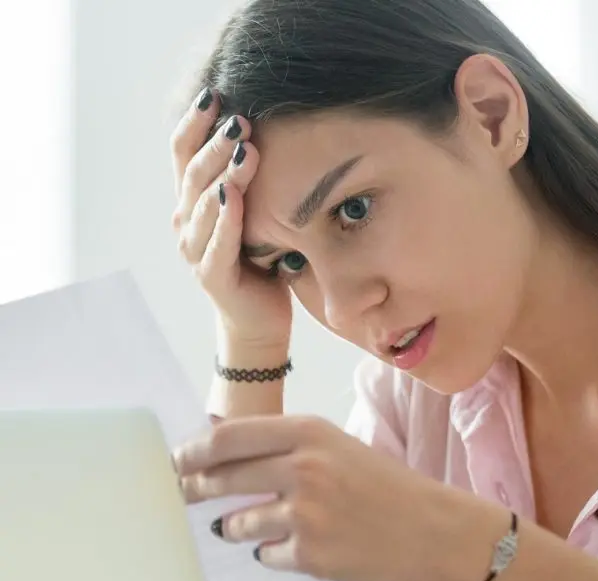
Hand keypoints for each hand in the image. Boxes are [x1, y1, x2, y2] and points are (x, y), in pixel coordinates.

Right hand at [170, 89, 291, 348]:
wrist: (257, 318)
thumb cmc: (260, 259)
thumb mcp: (254, 211)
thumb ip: (247, 177)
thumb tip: (263, 124)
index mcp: (191, 201)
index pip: (182, 152)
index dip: (194, 122)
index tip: (215, 92)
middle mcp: (185, 221)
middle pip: (193, 172)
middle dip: (216, 144)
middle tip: (240, 120)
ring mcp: (194, 249)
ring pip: (203, 204)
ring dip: (224, 174)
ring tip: (246, 150)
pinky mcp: (212, 276)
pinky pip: (217, 243)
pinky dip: (226, 220)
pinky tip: (234, 198)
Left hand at [173, 416, 451, 580]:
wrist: (430, 529)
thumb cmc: (381, 484)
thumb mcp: (336, 446)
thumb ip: (284, 446)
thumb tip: (221, 456)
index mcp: (309, 432)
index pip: (228, 438)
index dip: (193, 451)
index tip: (175, 461)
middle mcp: (304, 468)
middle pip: (221, 479)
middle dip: (192, 489)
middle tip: (180, 495)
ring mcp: (306, 514)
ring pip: (237, 523)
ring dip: (234, 527)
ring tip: (245, 527)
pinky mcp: (310, 556)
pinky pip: (265, 555)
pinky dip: (270, 552)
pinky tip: (296, 546)